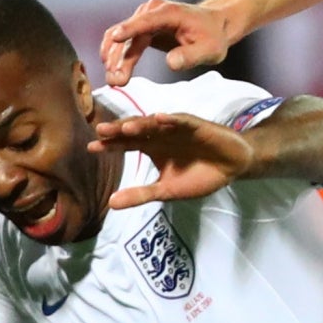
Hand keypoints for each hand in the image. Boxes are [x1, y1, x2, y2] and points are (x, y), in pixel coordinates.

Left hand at [96, 112, 254, 211]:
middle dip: (119, 131)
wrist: (231, 167)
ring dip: (141, 124)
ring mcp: (176, 128)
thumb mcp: (166, 190)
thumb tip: (111, 203)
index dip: (110, 145)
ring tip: (126, 127)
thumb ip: (140, 194)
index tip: (91, 148)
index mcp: (152, 148)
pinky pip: (181, 121)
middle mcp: (160, 135)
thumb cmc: (198, 176)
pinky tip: (160, 118)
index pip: (126, 144)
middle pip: (136, 131)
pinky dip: (171, 120)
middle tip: (101, 131)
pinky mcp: (195, 125)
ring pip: (155, 124)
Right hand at [100, 0, 232, 85]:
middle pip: (129, 34)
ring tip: (114, 81)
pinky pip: (123, 41)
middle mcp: (152, 11)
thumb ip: (190, 56)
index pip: (145, 21)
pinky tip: (112, 70)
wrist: (214, 26)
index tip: (115, 38)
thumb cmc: (212, 38)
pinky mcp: (141, 27)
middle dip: (119, 58)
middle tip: (116, 82)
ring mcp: (144, 17)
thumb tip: (171, 63)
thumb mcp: (209, 50)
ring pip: (121, 38)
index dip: (129, 29)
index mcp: (169, 13)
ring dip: (114, 59)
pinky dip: (116, 55)